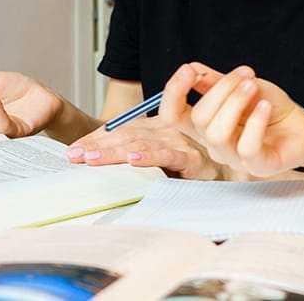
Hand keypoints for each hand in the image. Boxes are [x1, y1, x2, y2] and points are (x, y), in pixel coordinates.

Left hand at [65, 115, 242, 180]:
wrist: (230, 176)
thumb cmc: (194, 168)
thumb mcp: (161, 159)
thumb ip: (138, 155)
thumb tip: (100, 162)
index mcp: (157, 127)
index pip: (119, 130)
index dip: (95, 138)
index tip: (73, 150)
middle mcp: (166, 130)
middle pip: (125, 134)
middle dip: (97, 145)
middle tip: (73, 155)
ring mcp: (179, 142)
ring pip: (141, 143)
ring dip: (114, 151)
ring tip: (92, 158)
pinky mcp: (192, 158)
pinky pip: (168, 155)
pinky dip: (150, 156)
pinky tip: (134, 160)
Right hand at [157, 63, 303, 176]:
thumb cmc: (271, 108)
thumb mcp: (243, 87)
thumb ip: (217, 81)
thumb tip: (192, 67)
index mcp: (206, 125)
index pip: (173, 116)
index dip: (173, 93)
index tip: (189, 69)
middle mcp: (215, 144)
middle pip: (198, 119)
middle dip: (221, 89)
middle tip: (246, 74)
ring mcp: (236, 158)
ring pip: (216, 134)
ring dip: (234, 102)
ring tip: (253, 86)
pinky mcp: (259, 166)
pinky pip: (246, 147)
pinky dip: (255, 122)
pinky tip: (265, 106)